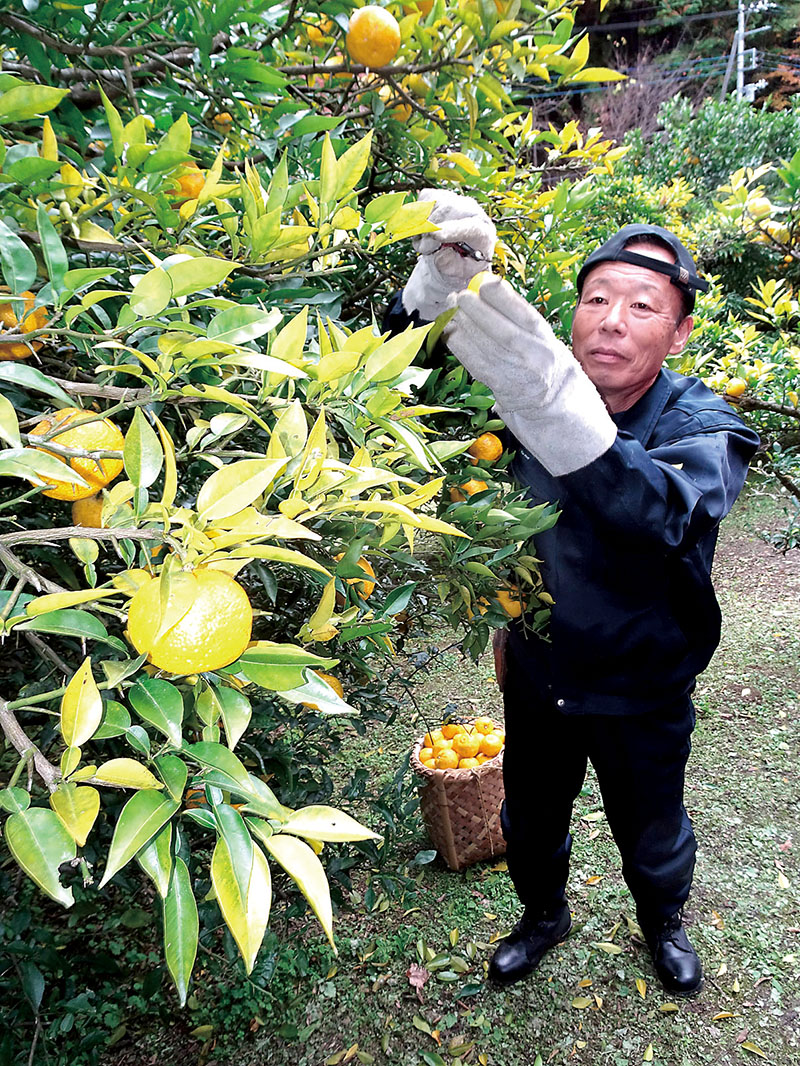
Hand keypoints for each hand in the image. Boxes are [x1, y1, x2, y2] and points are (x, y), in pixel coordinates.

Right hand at [402, 189, 495, 320]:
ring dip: (421, 227)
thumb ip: (450, 266)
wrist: (454, 255)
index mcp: (482, 233)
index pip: (470, 227)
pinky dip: (418, 215)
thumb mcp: (457, 274)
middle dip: (429, 233)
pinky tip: (424, 230)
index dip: (451, 230)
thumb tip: (441, 254)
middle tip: (425, 251)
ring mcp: (456, 200)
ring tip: (427, 243)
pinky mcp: (441, 195)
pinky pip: (423, 199)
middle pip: (446, 212)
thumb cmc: (459, 266)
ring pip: (432, 205)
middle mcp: (472, 211)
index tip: (435, 235)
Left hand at [445, 274, 572, 410]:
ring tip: (451, 310)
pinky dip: (458, 345)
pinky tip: (450, 331)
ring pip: (485, 348)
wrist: (544, 397)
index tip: (485, 283)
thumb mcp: (538, 333)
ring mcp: (515, 374)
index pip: (527, 317)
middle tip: (460, 296)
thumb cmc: (536, 355)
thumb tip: (485, 286)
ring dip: (463, 326)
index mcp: (546, 340)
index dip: (504, 299)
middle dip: (478, 311)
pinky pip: (473, 363)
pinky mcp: (498, 385)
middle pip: (504, 333)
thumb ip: (516, 313)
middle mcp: (534, 358)